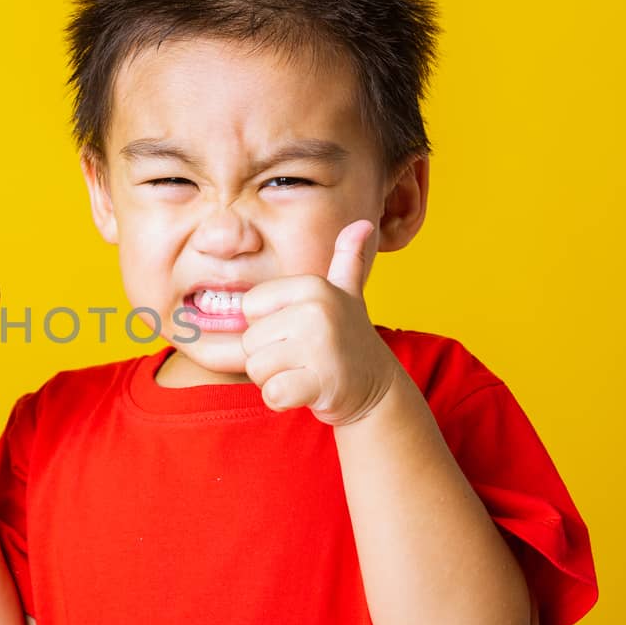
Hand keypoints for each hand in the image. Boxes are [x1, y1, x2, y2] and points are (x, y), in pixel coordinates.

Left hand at [238, 219, 403, 426]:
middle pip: (249, 341)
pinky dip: (284, 399)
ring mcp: (320, 346)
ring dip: (275, 379)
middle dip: (269, 357)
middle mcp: (316, 310)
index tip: (296, 331)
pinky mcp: (321, 382)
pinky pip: (273, 394)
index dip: (266, 325)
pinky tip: (308, 391)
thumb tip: (362, 225)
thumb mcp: (347, 294)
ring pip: (257, 369)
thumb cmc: (348, 338)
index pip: (249, 306)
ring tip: (306, 372)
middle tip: (303, 357)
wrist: (376, 387)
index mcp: (313, 285)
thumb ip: (346, 259)